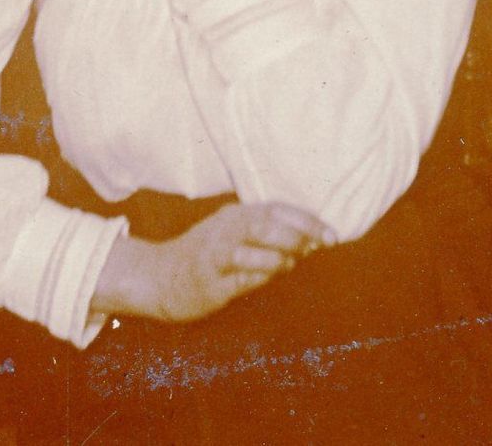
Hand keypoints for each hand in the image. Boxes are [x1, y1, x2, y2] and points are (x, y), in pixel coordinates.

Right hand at [92, 200, 331, 323]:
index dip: (307, 220)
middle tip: (316, 247)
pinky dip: (260, 277)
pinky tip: (268, 275)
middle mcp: (224, 230)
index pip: (276, 209)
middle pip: (264, 225)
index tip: (332, 235)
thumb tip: (310, 240)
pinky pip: (240, 280)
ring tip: (288, 264)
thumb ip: (267, 233)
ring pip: (252, 251)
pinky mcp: (208, 283)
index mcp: (235, 215)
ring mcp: (214, 256)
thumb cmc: (207, 255)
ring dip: (279, 259)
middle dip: (297, 236)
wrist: (159, 277)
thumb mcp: (233, 233)